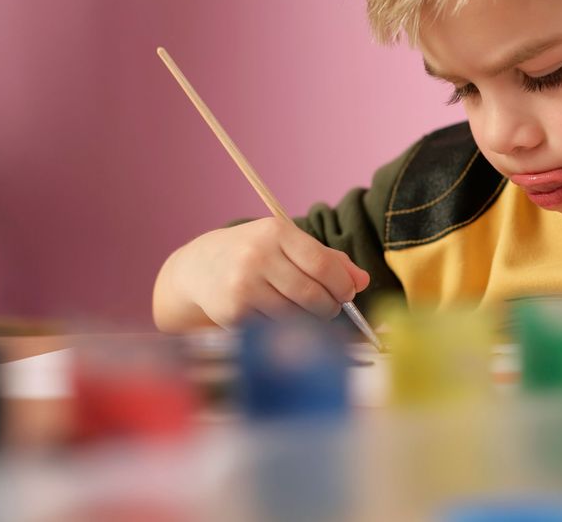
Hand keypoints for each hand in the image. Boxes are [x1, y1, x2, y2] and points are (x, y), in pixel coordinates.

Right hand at [169, 217, 369, 327]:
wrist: (200, 268)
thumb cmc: (254, 254)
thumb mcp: (287, 244)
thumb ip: (328, 260)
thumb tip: (362, 281)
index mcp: (276, 232)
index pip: (323, 265)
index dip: (343, 285)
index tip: (347, 293)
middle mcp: (257, 256)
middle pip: (313, 294)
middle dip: (330, 306)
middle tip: (330, 307)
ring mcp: (243, 286)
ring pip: (296, 315)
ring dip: (309, 320)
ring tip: (305, 311)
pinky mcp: (233, 313)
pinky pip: (276, 328)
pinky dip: (285, 328)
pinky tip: (278, 316)